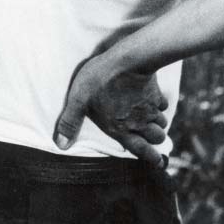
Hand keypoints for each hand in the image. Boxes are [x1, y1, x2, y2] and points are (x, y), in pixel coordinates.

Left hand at [54, 59, 168, 166]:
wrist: (127, 60)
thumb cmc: (99, 80)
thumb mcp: (78, 100)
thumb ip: (70, 123)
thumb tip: (61, 145)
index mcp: (120, 128)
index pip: (140, 150)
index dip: (151, 158)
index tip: (158, 163)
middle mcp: (139, 122)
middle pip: (156, 138)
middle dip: (155, 140)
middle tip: (154, 139)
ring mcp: (150, 107)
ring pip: (161, 122)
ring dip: (159, 123)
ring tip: (154, 121)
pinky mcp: (156, 92)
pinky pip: (162, 103)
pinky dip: (160, 105)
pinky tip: (155, 100)